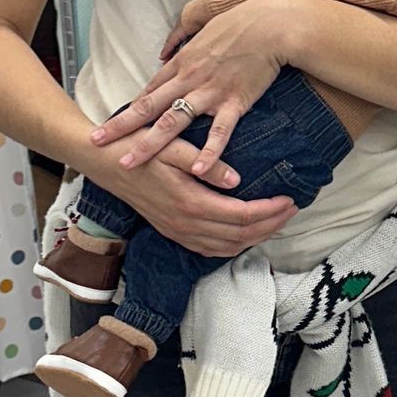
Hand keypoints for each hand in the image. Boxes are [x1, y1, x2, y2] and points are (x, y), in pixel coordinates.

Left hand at [93, 0, 300, 176]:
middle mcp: (188, 80)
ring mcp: (209, 92)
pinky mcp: (234, 102)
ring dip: (148, 144)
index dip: (128, 110)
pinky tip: (196, 171)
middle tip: (96, 143)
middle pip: (147, 107)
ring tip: (128, 162)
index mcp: (181, 63)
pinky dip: (208, 152)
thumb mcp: (203, 25)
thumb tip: (167, 51)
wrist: (270, 25)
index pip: (149, 91)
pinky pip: (219, 132)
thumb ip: (182, 39)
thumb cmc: (240, 22)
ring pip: (171, 122)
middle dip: (120, 127)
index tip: (110, 125)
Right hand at [93, 137, 293, 259]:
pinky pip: (210, 248)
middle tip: (293, 209)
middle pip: (240, 235)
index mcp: (189, 202)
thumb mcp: (172, 147)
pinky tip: (247, 233)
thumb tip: (237, 179)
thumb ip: (206, 162)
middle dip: (271, 225)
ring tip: (277, 220)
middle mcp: (185, 224)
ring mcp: (177, 231)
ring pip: (227, 247)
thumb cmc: (138, 149)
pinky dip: (234, 245)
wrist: (103, 163)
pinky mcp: (172, 232)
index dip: (270, 211)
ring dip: (256, 237)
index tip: (290, 199)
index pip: (242, 216)